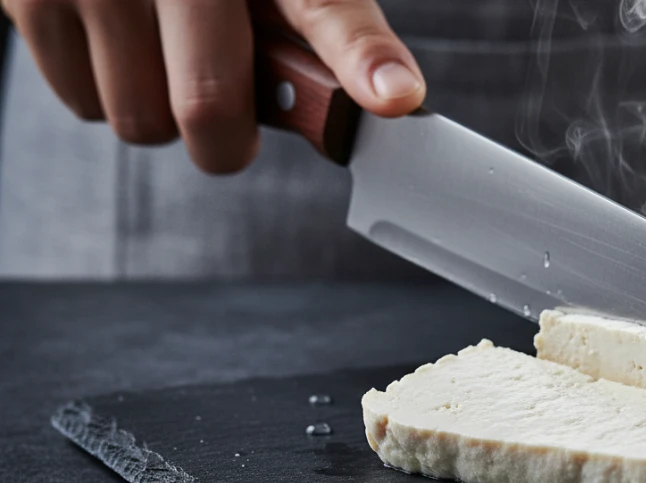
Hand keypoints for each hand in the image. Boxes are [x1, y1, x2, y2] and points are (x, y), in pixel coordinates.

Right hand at [2, 0, 425, 172]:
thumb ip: (322, 30)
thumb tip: (385, 98)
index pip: (324, 8)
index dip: (360, 57)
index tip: (392, 97)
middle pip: (209, 108)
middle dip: (227, 136)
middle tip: (226, 102)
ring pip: (140, 124)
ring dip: (160, 112)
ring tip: (162, 48)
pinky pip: (82, 104)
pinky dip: (107, 92)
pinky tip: (118, 38)